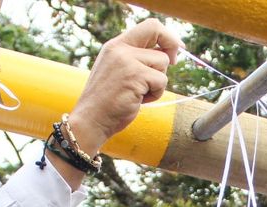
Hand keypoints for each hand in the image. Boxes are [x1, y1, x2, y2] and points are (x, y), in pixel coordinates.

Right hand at [67, 19, 182, 153]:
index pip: (150, 26)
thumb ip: (135, 59)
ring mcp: (127, 61)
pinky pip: (161, 81)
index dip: (167, 35)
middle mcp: (121, 49)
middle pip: (160, 38)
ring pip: (163, 63)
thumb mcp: (117, 71)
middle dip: (171, 52)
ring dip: (157, 82)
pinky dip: (155, 94)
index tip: (175, 49)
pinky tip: (139, 100)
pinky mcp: (135, 76)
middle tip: (171, 65)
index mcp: (116, 45)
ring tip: (139, 92)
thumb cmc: (107, 100)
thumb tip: (168, 54)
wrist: (91, 119)